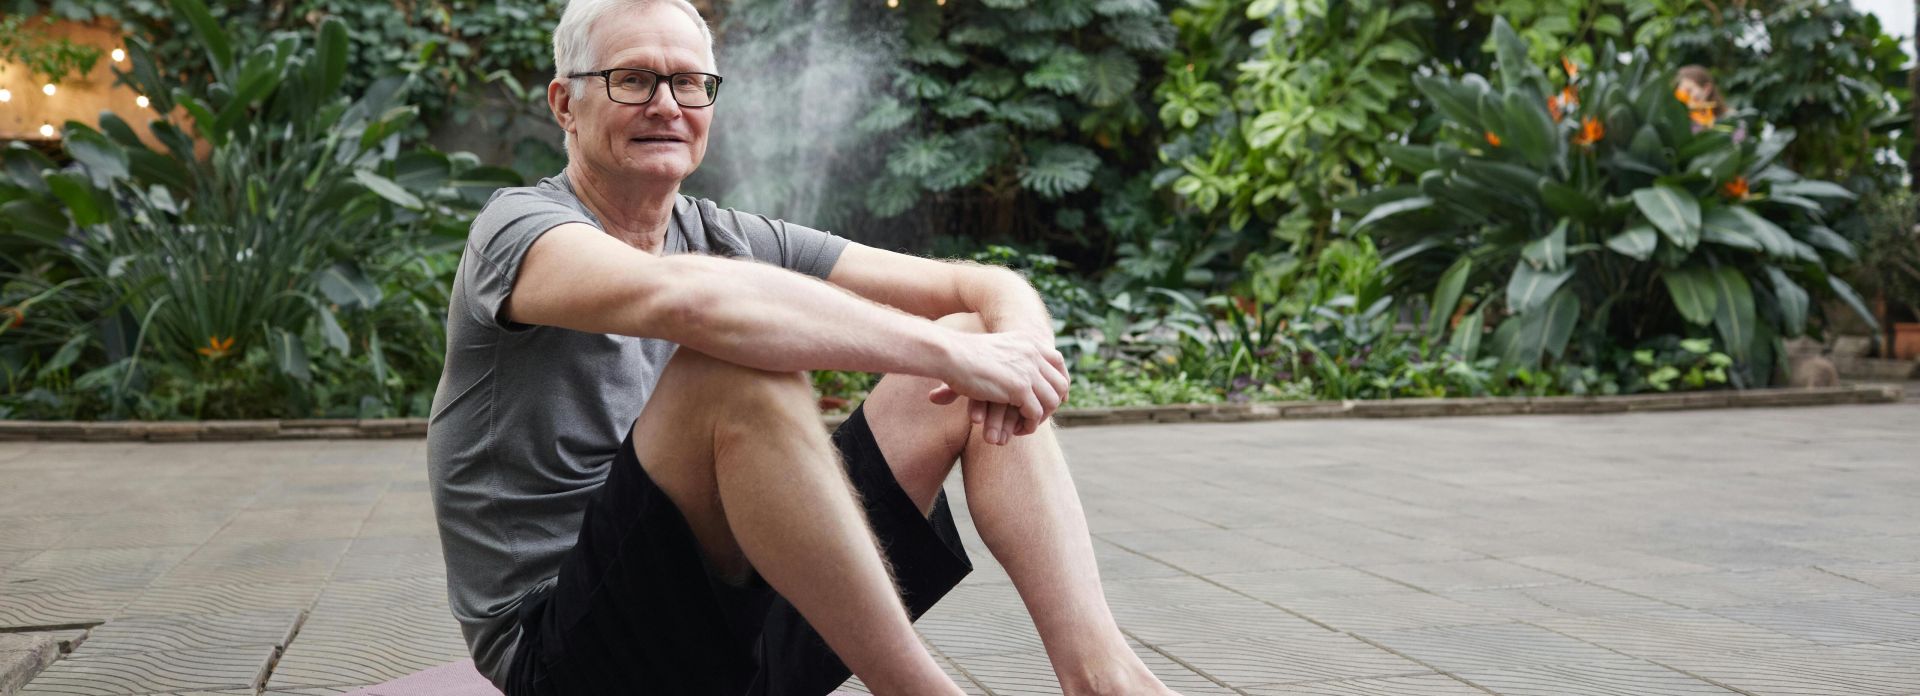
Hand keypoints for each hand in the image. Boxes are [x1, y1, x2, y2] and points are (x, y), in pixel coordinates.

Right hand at [926, 331, 1068, 444]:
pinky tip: (1016, 430)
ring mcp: (1029, 370)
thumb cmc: (964, 354)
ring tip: (1024, 425)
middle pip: (1060, 384)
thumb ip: (1012, 358)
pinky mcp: (1020, 388)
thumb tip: (1019, 378)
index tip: (1058, 398)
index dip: (1060, 381)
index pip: (1059, 362)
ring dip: (1040, 418)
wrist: (952, 354)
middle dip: (1051, 404)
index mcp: (1029, 341)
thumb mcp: (997, 349)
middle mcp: (1034, 354)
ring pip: (1051, 401)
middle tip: (1036, 417)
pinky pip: (1035, 413)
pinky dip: (1029, 425)